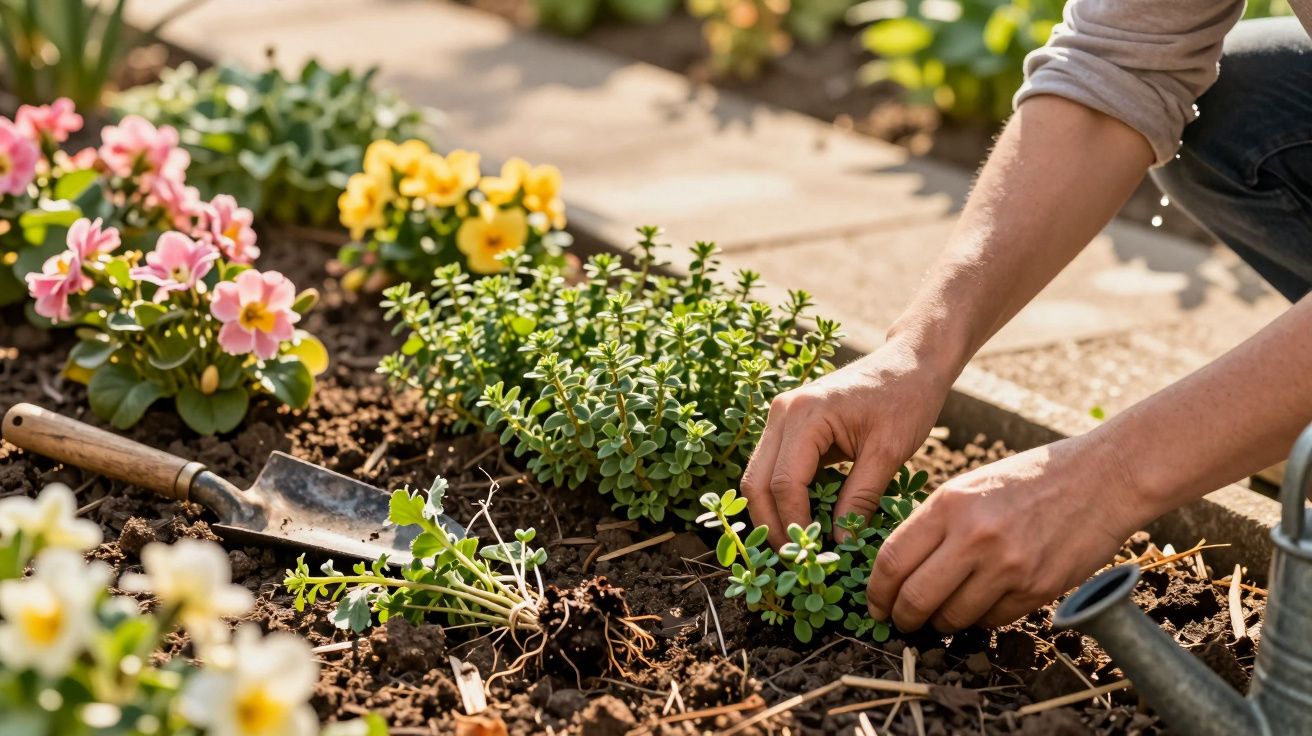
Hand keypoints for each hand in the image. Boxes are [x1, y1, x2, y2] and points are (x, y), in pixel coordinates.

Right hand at [741, 341, 954, 547]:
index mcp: (805, 414)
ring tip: (798, 547)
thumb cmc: (906, 399)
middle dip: (772, 525)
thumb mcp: (888, 453)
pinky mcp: (789, 425)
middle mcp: (782, 413)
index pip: (786, 484)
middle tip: (795, 560)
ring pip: (758, 477)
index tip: (813, 556)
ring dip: (772, 514)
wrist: (910, 361)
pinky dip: (782, 498)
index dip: (795, 524)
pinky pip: (773, 468)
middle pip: (757, 483)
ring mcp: (781, 417)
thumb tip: (839, 543)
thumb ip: (860, 498)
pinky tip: (802, 522)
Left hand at [866, 433, 1148, 631]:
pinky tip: (981, 602)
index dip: (876, 591)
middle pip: (915, 598)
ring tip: (938, 614)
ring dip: (939, 623)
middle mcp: (974, 537)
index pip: (892, 561)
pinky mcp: (1036, 589)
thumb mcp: (969, 487)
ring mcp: (1007, 567)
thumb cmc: (1028, 480)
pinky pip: (991, 620)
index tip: (874, 603)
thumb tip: (897, 571)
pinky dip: (979, 618)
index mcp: (949, 505)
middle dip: (900, 617)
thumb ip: (933, 525)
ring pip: (952, 617)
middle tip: (899, 621)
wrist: (1101, 479)